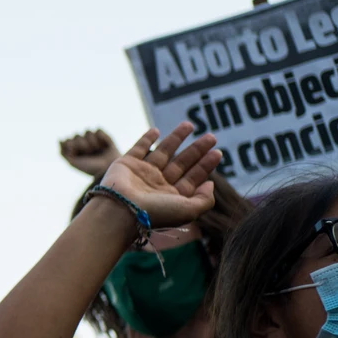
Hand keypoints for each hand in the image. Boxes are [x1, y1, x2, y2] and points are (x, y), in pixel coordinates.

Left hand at [58, 129, 119, 176]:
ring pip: (87, 132)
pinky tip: (104, 145)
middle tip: (89, 154)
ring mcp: (92, 138)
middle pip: (77, 135)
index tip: (76, 153)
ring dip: (92, 143)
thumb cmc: (90, 168)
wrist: (109, 169)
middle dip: (83, 146)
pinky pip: (98, 130)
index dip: (72, 146)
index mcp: (73, 148)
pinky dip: (101, 138)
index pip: (67, 140)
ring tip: (97, 150)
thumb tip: (59, 139)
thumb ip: (63, 152)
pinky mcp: (103, 135)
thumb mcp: (73, 163)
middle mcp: (82, 142)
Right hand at [94, 124, 219, 229]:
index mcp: (171, 197)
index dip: (205, 165)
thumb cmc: (155, 213)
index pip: (192, 178)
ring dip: (176, 138)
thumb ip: (204, 199)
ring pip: (163, 152)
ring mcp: (142, 173)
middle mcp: (158, 185)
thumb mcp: (189, 210)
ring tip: (189, 124)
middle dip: (197, 150)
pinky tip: (156, 130)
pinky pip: (138, 148)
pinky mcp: (127, 164)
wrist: (120, 210)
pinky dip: (146, 139)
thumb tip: (211, 184)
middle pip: (182, 163)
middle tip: (212, 137)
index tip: (218, 152)